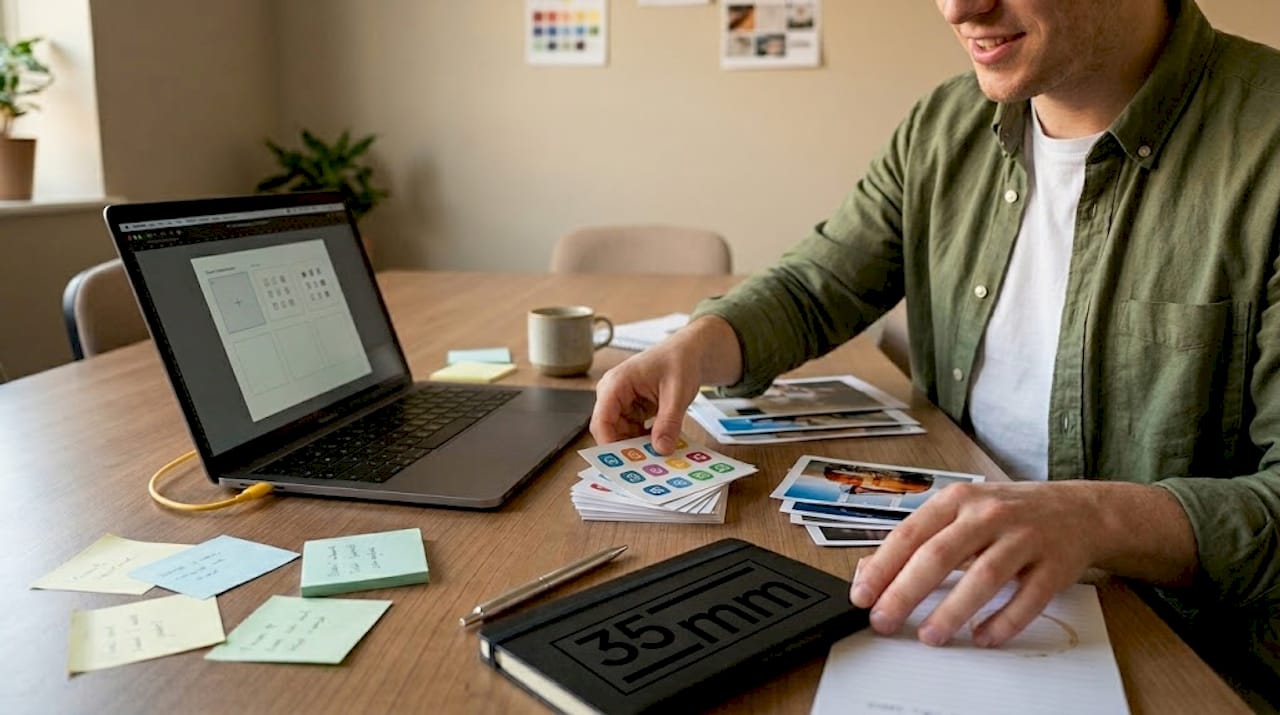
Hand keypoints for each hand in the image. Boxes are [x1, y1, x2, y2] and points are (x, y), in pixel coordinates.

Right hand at [590, 316, 741, 453]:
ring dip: (637, 445)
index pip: (601, 420)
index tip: (627, 463)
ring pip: (620, 433)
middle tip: (646, 464)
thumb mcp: (677, 392)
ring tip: (657, 455)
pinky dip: (644, 439)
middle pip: (608, 430)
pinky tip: (659, 444)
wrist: (688, 351)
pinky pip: (631, 431)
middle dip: (626, 448)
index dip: (610, 444)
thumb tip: (661, 449)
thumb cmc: (679, 361)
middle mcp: (612, 393)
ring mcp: (620, 401)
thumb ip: (669, 421)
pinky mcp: (630, 408)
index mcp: (616, 383)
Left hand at [850, 481, 1103, 647]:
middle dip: (906, 592)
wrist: (1080, 510)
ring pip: (983, 577)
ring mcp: (1024, 538)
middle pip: (940, 555)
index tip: (862, 596)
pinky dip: (1003, 621)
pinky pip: (1027, 599)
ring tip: (930, 636)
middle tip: (884, 621)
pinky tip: (983, 636)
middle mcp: (989, 514)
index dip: (883, 567)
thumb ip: (917, 538)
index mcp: (957, 500)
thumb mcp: (960, 512)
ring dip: (952, 610)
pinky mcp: (1055, 566)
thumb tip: (868, 570)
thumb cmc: (1009, 513)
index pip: (910, 534)